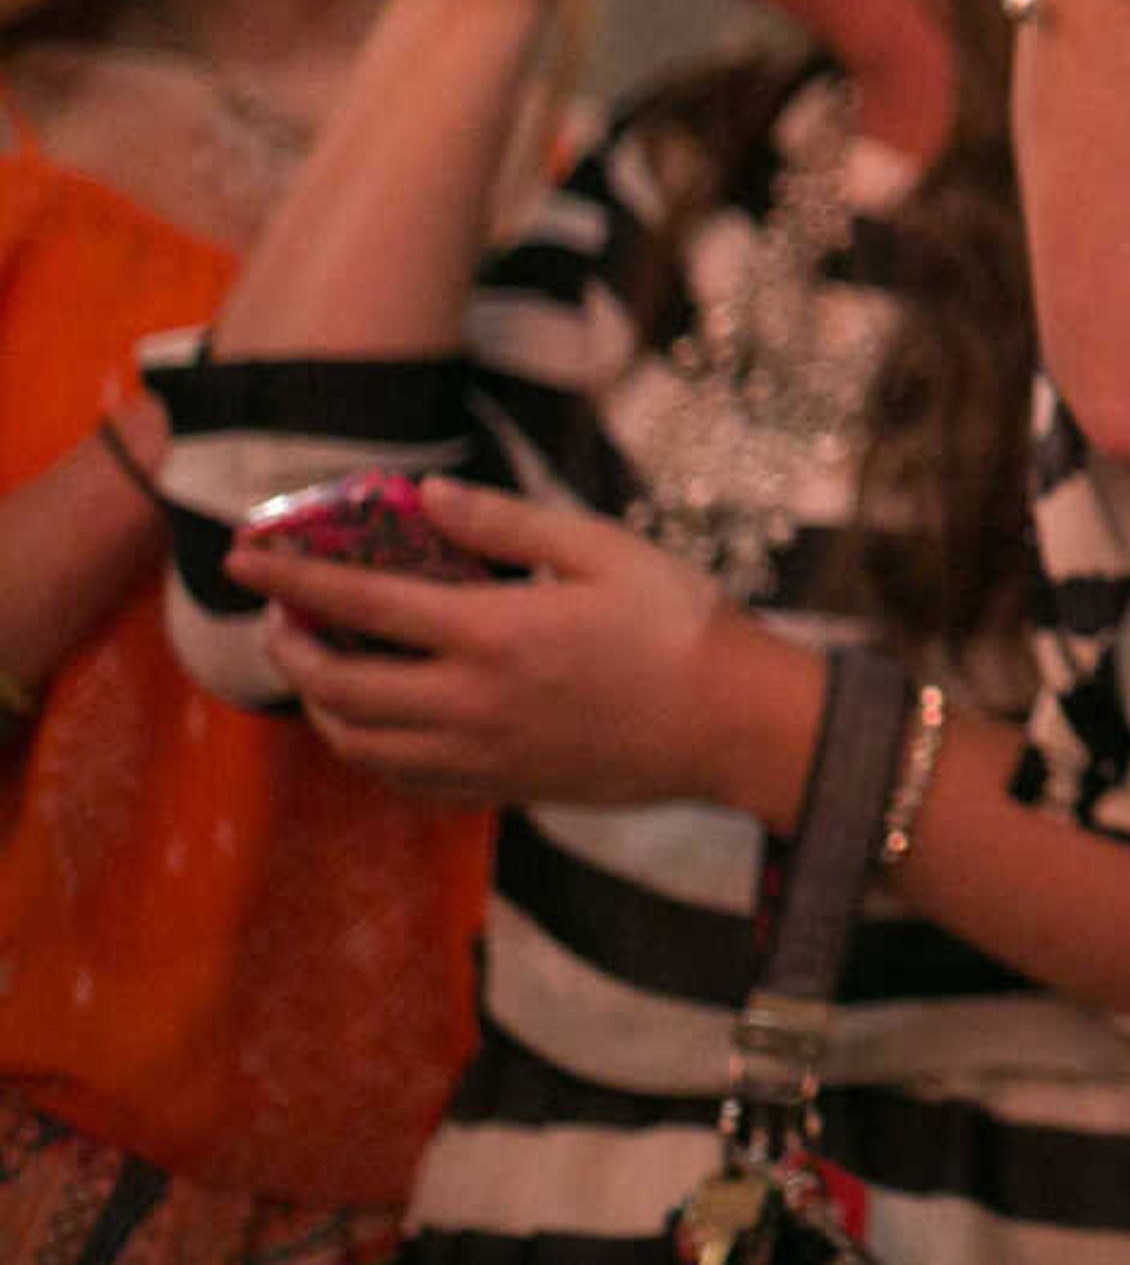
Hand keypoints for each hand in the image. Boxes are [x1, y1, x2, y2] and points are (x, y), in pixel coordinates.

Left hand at [230, 479, 801, 810]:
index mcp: (492, 633)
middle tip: (282, 613)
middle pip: (339, 684)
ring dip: (321, 703)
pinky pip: (404, 778)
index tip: (246, 555)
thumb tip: (425, 494)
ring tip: (320, 664)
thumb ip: (506, 525)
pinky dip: (368, 748)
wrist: (730, 722)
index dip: (293, 576)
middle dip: (291, 646)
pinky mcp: (500, 787)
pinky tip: (377, 719)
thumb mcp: (602, 549)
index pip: (359, 602)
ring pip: (360, 743)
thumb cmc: (679, 621)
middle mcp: (470, 703)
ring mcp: (481, 755)